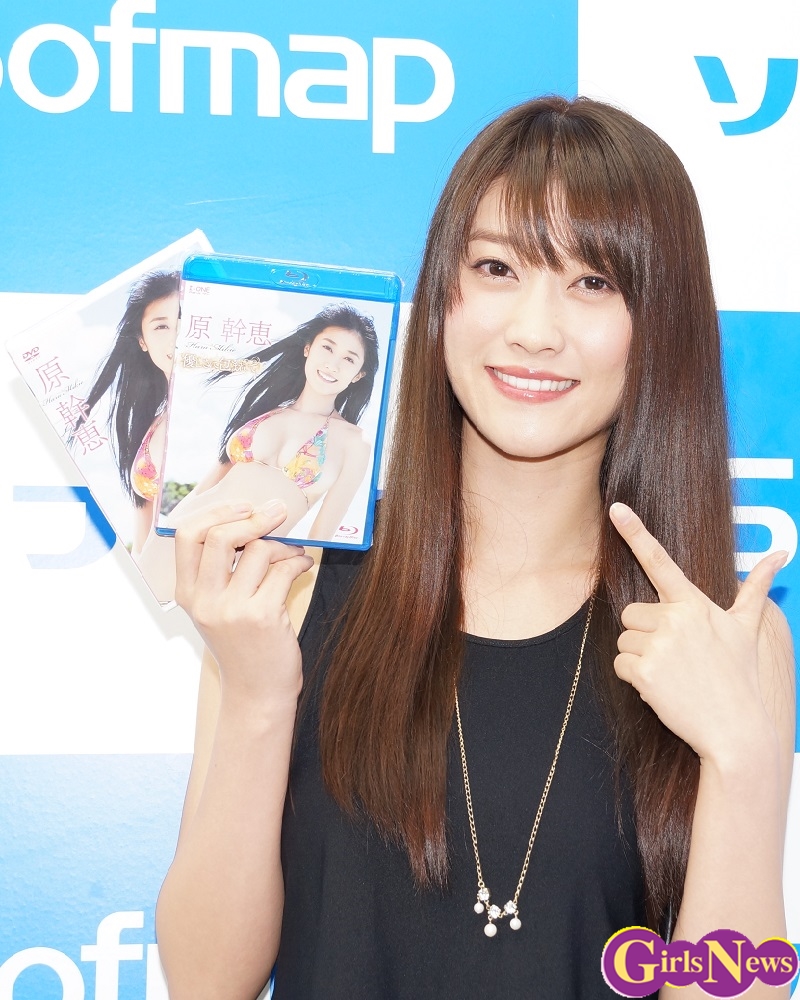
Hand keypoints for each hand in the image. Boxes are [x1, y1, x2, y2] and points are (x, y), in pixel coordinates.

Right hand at [175, 499, 314, 705]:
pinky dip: (298, 563)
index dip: (215, 513)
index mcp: (187, 594)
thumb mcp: (216, 610)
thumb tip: (249, 520)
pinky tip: (303, 567)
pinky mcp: (262, 616)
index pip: (186, 536)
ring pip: (258, 550)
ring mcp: (231, 609)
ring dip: (283, 546)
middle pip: (220, 536)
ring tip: (294, 554)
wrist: (256, 693)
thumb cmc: (242, 646)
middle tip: (277, 512)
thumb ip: (220, 572)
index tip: (242, 507)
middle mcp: (203, 601)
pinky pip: (283, 570)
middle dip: (254, 518)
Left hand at [609, 502, 786, 764]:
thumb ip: (755, 588)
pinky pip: (620, 664)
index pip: (660, 561)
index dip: (635, 532)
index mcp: (695, 604)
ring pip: (624, 640)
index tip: (616, 508)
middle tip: (677, 656)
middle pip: (631, 613)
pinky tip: (662, 688)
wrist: (736, 729)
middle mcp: (675, 619)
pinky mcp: (644, 672)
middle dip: (646, 634)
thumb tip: (782, 553)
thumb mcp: (747, 628)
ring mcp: (659, 645)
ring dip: (641, 657)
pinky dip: (634, 678)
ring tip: (674, 673)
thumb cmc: (740, 676)